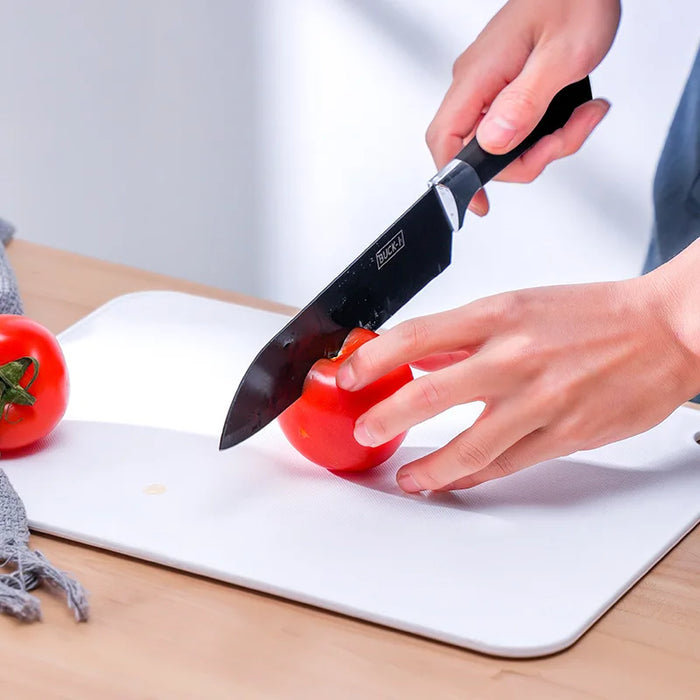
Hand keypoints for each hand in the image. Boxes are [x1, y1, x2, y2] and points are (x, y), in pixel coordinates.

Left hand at [336, 240, 699, 492]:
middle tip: (364, 429)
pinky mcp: (565, 434)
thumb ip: (466, 336)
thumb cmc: (594, 315)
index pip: (417, 335)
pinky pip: (507, 464)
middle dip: (387, 417)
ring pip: (469, 445)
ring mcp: (541, 399)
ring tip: (407, 477)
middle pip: (431, 392)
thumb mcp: (521, 306)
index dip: (373, 358)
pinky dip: (472, 476)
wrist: (666, 329)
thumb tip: (419, 355)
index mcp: (500, 315)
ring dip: (428, 467)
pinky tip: (452, 481)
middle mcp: (516, 356)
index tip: (348, 375)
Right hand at [428, 0, 620, 215]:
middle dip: (527, 157)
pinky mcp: (508, 82)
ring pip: (504, 140)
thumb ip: (524, 103)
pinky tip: (574, 108)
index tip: (478, 203)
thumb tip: (493, 143)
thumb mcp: (562, 56)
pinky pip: (517, 122)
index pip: (445, 139)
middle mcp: (477, 80)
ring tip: (581, 116)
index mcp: (479, 75)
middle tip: (564, 139)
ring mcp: (491, 82)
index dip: (456, 179)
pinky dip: (547, 127)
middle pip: (480, 149)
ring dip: (546, 142)